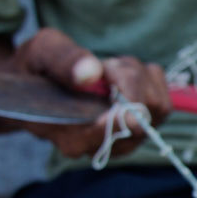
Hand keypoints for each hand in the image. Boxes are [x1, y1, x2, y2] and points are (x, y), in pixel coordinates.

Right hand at [0, 31, 170, 160]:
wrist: (33, 88)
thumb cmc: (35, 69)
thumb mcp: (40, 52)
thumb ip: (62, 61)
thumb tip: (90, 73)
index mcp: (69, 136)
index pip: (111, 133)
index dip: (119, 101)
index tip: (107, 70)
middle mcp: (99, 145)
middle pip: (142, 117)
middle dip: (130, 79)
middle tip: (105, 64)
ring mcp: (121, 140)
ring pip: (157, 108)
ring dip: (140, 78)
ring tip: (111, 69)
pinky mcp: (138, 127)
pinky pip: (163, 102)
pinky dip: (149, 80)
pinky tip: (123, 76)